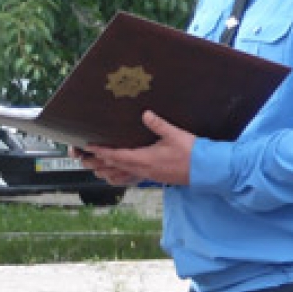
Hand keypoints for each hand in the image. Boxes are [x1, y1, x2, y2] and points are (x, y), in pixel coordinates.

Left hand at [78, 111, 194, 186]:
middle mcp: (144, 170)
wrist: (206, 170)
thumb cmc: (192, 153)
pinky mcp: (155, 177)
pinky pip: (132, 176)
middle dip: (100, 161)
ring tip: (99, 163)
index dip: (102, 151)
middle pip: (115, 167)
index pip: (117, 156)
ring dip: (110, 168)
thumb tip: (146, 114)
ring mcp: (149, 175)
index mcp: (145, 159)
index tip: (90, 147)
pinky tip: (123, 170)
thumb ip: (159, 124)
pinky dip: (122, 173)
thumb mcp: (175, 135)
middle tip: (86, 156)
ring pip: (123, 173)